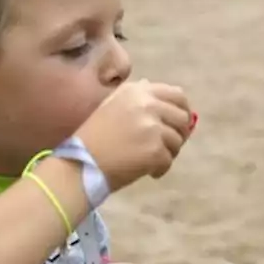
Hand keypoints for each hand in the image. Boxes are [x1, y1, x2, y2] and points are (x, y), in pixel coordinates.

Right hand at [74, 79, 195, 191]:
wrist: (80, 164)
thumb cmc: (94, 138)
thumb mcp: (112, 105)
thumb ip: (139, 98)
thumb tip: (165, 94)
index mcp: (137, 91)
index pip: (177, 95)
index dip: (182, 111)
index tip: (178, 125)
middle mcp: (146, 104)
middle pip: (183, 118)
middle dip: (178, 134)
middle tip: (166, 147)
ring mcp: (152, 126)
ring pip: (178, 141)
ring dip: (168, 153)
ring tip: (150, 161)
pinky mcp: (154, 149)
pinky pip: (169, 160)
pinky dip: (160, 169)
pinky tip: (147, 172)